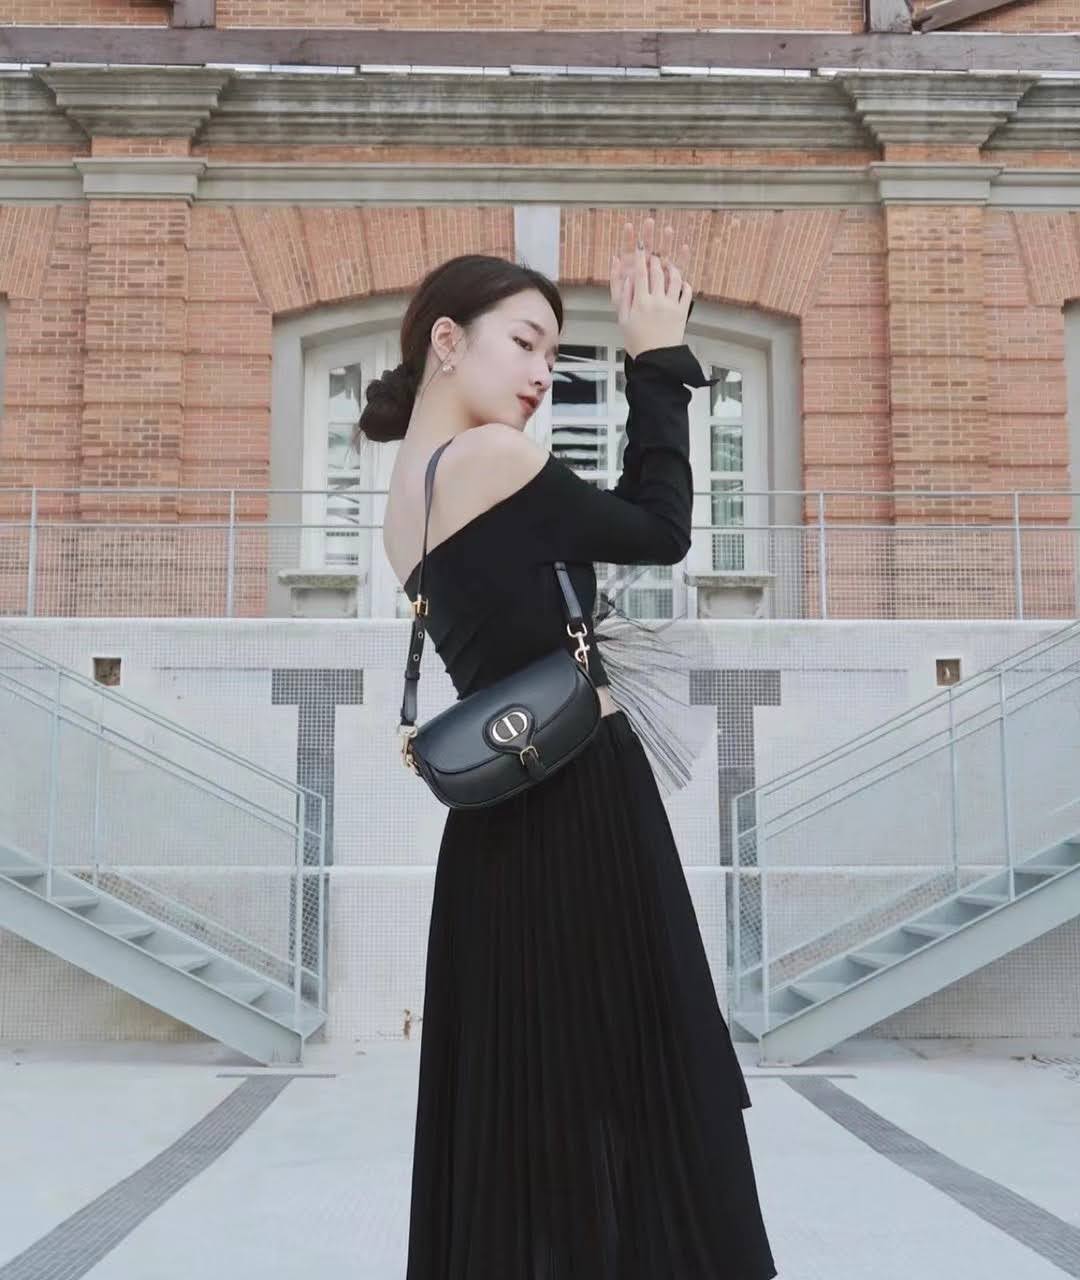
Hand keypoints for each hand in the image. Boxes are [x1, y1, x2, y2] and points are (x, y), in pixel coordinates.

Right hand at [610, 218, 693, 359]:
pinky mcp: (683, 312)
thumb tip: (627, 278)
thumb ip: (624, 297)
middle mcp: (657, 301)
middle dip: (656, 259)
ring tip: (668, 265)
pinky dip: (684, 284)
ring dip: (672, 268)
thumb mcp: (623, 320)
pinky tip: (681, 282)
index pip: (640, 273)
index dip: (640, 256)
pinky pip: (686, 292)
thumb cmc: (637, 341)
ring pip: (674, 278)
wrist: (656, 359)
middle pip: (657, 272)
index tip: (641, 244)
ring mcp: (672, 306)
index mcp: (640, 302)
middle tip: (654, 253)